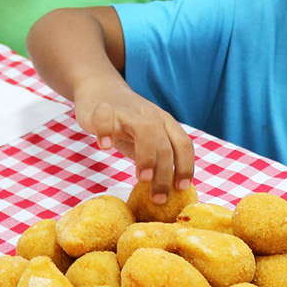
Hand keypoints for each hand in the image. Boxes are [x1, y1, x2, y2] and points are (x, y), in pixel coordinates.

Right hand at [73, 76, 194, 202]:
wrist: (100, 88)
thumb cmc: (126, 123)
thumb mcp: (147, 138)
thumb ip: (157, 156)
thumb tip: (169, 190)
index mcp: (165, 122)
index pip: (184, 143)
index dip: (186, 166)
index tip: (181, 188)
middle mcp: (150, 115)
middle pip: (165, 144)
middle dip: (164, 174)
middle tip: (158, 198)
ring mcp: (127, 111)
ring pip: (144, 129)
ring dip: (147, 155)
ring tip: (142, 178)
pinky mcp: (102, 108)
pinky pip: (106, 117)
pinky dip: (106, 131)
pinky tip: (105, 147)